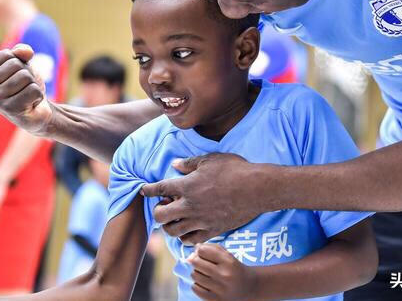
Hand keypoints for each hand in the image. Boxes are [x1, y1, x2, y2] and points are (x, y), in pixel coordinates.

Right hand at [0, 44, 51, 133]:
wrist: (36, 113)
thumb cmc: (25, 87)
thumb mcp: (23, 64)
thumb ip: (22, 52)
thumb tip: (24, 51)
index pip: (6, 55)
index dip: (19, 62)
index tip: (17, 76)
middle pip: (16, 65)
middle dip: (27, 74)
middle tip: (24, 88)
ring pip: (25, 77)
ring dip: (33, 84)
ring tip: (27, 95)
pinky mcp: (11, 110)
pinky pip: (33, 90)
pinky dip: (38, 95)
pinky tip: (31, 104)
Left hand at [140, 153, 269, 244]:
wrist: (257, 189)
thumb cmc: (234, 170)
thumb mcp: (210, 160)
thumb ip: (189, 163)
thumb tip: (174, 165)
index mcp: (187, 186)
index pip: (159, 189)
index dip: (148, 189)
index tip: (144, 190)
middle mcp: (189, 206)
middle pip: (160, 216)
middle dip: (158, 211)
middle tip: (164, 206)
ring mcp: (200, 220)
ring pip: (173, 231)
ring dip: (169, 225)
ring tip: (174, 219)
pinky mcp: (212, 231)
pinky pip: (191, 240)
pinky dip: (185, 237)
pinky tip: (188, 230)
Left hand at [189, 243, 257, 300]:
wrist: (248, 288)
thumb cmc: (234, 268)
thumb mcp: (227, 255)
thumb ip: (211, 248)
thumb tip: (195, 249)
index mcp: (229, 261)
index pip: (203, 251)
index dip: (199, 250)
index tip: (202, 252)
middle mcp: (224, 275)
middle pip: (196, 262)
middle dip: (196, 260)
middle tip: (201, 263)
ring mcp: (219, 289)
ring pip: (194, 275)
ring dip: (197, 272)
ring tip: (205, 274)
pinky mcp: (215, 299)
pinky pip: (195, 288)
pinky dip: (197, 285)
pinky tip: (205, 283)